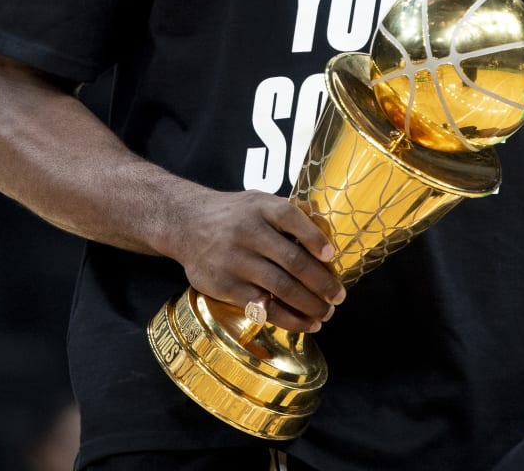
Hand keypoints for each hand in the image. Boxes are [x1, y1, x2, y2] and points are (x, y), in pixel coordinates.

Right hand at [166, 188, 344, 331]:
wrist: (185, 223)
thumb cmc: (233, 215)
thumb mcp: (257, 201)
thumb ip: (287, 215)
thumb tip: (326, 238)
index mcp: (260, 208)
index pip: (291, 218)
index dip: (314, 238)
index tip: (331, 255)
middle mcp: (248, 232)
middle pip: (292, 260)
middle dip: (321, 283)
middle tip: (338, 297)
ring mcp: (235, 260)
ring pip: (281, 287)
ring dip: (309, 304)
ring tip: (325, 314)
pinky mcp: (226, 285)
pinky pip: (262, 307)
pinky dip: (288, 318)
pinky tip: (304, 323)